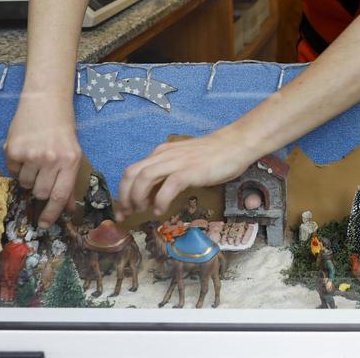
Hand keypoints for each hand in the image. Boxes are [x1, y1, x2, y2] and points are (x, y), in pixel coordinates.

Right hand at [4, 87, 82, 228]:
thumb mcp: (72, 153)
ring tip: (34, 158)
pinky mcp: (14, 149)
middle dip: (39, 190)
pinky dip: (17, 165)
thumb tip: (69, 209)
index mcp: (70, 161)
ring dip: (28, 177)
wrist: (45, 101)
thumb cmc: (61, 128)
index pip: (60, 196)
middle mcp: (51, 159)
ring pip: (24, 184)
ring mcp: (32, 154)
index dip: (52, 213)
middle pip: (40, 193)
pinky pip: (12, 170)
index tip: (45, 225)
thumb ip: (69, 181)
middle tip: (41, 175)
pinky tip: (25, 150)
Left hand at [116, 129, 253, 219]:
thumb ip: (166, 176)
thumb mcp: (183, 163)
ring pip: (144, 178)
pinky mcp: (191, 171)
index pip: (132, 171)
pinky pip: (168, 186)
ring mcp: (177, 162)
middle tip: (128, 215)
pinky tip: (161, 210)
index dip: (123, 193)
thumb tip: (152, 198)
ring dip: (138, 198)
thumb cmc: (212, 156)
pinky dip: (160, 201)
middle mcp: (164, 155)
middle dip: (125, 197)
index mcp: (161, 154)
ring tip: (143, 212)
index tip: (124, 210)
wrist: (236, 144)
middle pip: (132, 174)